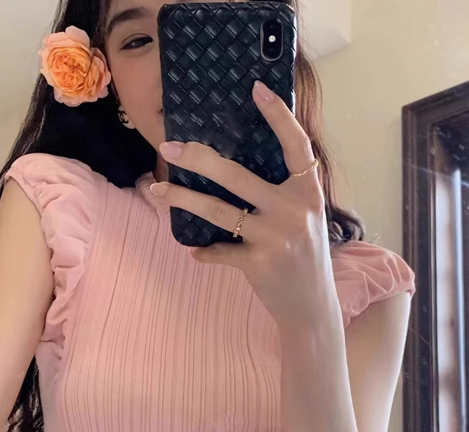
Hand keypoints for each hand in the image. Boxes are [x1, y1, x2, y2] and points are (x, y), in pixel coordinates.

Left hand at [151, 80, 338, 331]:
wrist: (312, 305)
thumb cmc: (305, 255)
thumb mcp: (307, 216)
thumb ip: (286, 191)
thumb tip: (239, 165)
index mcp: (308, 192)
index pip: (295, 145)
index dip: (278, 116)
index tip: (257, 89)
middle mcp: (292, 210)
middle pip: (236, 175)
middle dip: (198, 159)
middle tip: (169, 146)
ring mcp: (274, 237)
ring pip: (217, 210)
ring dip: (182, 198)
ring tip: (156, 189)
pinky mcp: (257, 263)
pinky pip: (219, 250)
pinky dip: (204, 252)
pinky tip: (194, 252)